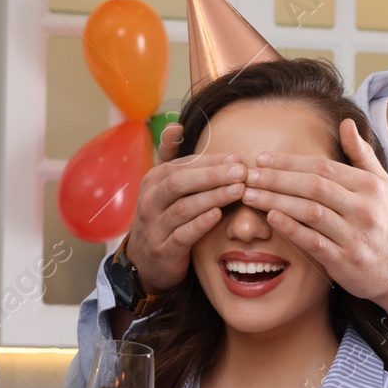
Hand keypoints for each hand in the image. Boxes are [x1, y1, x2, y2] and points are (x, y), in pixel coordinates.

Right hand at [124, 125, 247, 293]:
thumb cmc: (163, 217)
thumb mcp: (162, 187)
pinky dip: (199, 224)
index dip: (210, 161)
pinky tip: (218, 215)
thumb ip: (171, 157)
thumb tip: (176, 125)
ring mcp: (155, 226)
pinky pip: (182, 235)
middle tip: (241, 171)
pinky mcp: (163, 250)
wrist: (146, 262)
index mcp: (153, 181)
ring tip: (238, 190)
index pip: (182, 165)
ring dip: (212, 197)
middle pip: (181, 183)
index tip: (236, 158)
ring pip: (183, 208)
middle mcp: (151, 201)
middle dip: (212, 176)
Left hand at [242, 119, 387, 312]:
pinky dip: (291, 229)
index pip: (323, 167)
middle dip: (276, 178)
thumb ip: (362, 155)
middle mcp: (364, 208)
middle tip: (248, 175)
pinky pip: (314, 241)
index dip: (289, 161)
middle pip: (313, 186)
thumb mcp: (384, 186)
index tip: (262, 159)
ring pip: (310, 212)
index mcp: (370, 187)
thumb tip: (346, 122)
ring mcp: (355, 236)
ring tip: (249, 195)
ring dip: (276, 201)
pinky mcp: (346, 261)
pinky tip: (271, 218)